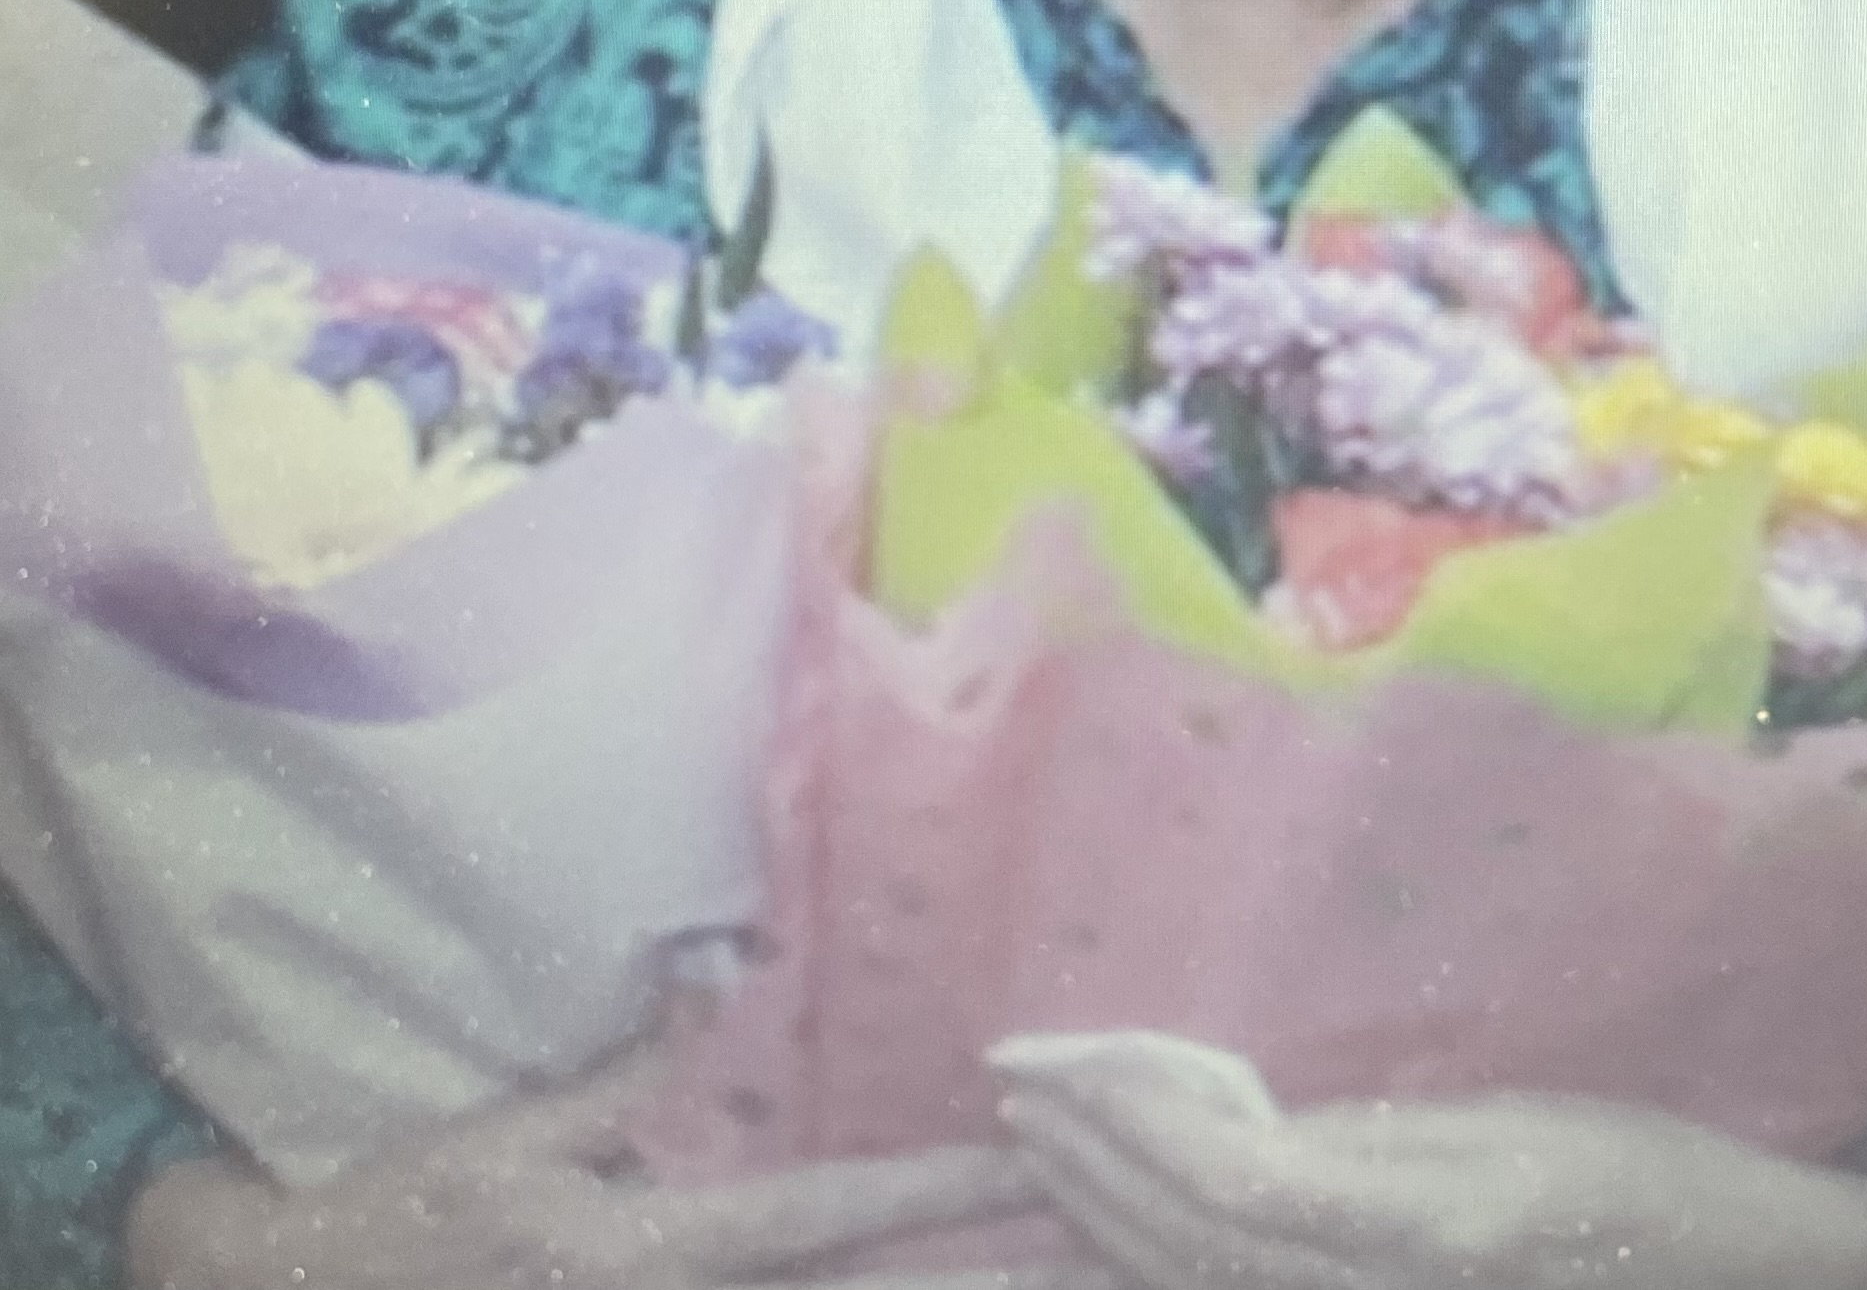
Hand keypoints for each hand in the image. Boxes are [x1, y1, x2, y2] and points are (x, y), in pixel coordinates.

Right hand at [125, 1029, 1104, 1289]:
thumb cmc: (395, 1218)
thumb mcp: (509, 1138)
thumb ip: (618, 1080)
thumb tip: (710, 988)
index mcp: (648, 1252)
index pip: (827, 1215)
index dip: (937, 1189)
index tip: (1036, 1162)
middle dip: (967, 1272)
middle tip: (1088, 1238)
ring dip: (915, 1289)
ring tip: (1030, 1264)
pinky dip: (825, 1285)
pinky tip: (890, 1276)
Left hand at [991, 1032, 1866, 1289]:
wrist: (1741, 1275)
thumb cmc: (1649, 1178)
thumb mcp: (1515, 1129)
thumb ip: (1377, 1144)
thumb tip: (1244, 1120)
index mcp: (1415, 1229)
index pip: (1216, 1173)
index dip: (1115, 1116)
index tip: (1035, 1056)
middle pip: (1189, 1243)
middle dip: (1086, 1162)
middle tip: (1012, 1080)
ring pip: (1205, 1288)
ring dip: (1109, 1212)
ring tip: (1042, 1136)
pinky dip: (1169, 1261)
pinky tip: (1130, 1223)